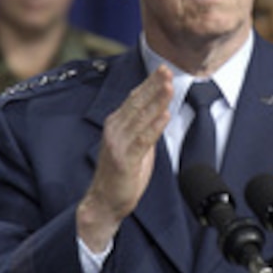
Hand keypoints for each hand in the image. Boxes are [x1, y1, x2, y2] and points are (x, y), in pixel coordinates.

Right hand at [77, 65, 172, 251]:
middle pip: (137, 103)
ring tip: (169, 87)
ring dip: (156, 101)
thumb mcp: (134, 146)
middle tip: (167, 70)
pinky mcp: (124, 159)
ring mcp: (118, 144)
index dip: (149, 83)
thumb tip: (160, 112)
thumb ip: (144, 129)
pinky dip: (154, 126)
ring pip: (141, 118)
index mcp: (116, 124)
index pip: (134, 99)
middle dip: (153, 86)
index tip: (163, 70)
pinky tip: (164, 116)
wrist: (104, 202)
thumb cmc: (120, 175)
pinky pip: (142, 140)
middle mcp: (114, 130)